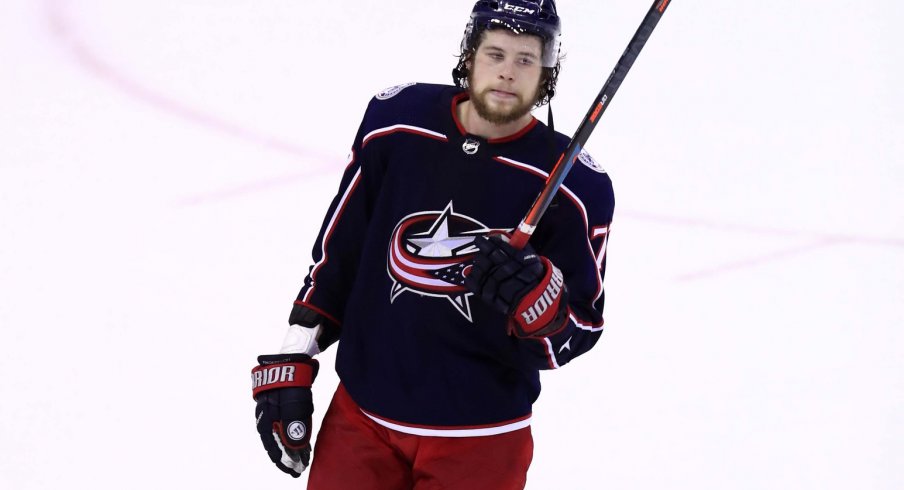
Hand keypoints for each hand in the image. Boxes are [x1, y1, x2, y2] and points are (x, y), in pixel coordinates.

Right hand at [251, 353, 318, 476]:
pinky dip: (290, 434)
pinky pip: (283, 423)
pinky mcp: (279, 403)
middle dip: (286, 456)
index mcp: (267, 416)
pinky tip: (301, 442)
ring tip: (300, 459)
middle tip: (296, 469)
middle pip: (275, 440)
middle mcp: (266, 414)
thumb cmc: (294, 380)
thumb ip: (295, 427)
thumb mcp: (297, 405)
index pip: (273, 443)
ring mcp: (271, 407)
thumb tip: (296, 448)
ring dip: (289, 448)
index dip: (282, 458)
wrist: (292, 357)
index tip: (292, 469)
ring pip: (279, 433)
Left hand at [465, 234, 568, 337]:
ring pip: (483, 272)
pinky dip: (472, 280)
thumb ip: (518, 246)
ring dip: (477, 265)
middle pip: (489, 260)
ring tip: (478, 261)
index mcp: (520, 262)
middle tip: (479, 248)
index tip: (481, 239)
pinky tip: (471, 274)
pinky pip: (478, 288)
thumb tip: (501, 235)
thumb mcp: (531, 258)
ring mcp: (501, 287)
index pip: (499, 249)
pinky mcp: (494, 299)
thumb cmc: (532, 276)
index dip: (488, 243)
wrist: (536, 299)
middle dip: (482, 252)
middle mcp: (510, 273)